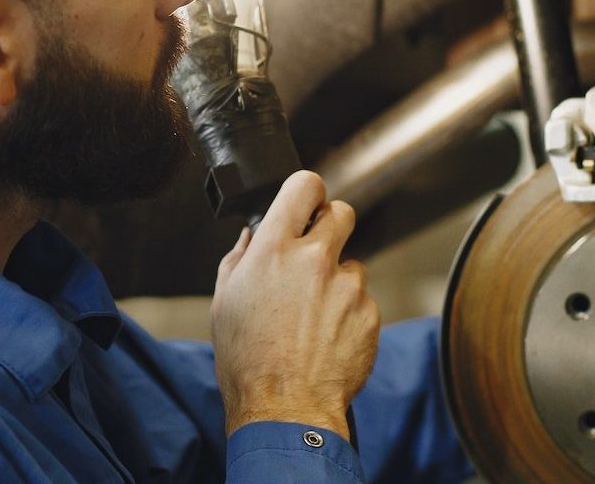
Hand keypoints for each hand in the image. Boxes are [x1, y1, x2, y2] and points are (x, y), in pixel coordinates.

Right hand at [211, 171, 380, 440]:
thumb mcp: (224, 302)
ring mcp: (348, 287)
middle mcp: (315, 260)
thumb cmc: (247, 361)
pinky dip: (349, 313)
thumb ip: (240, 259)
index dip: (306, 192)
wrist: (285, 408)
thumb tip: (251, 236)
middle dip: (330, 225)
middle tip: (316, 252)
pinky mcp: (370, 313)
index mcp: (274, 250)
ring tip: (313, 316)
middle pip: (341, 212)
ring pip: (352, 263)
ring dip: (337, 280)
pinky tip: (327, 337)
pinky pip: (363, 300)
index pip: (304, 186)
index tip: (305, 203)